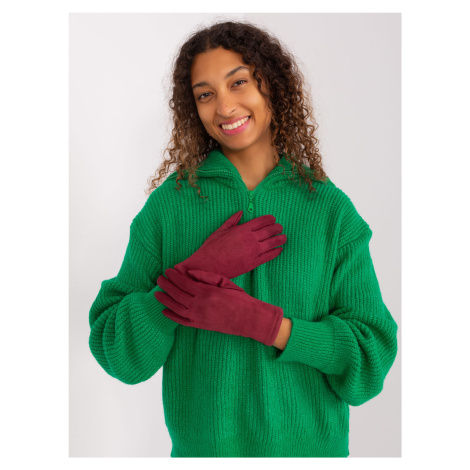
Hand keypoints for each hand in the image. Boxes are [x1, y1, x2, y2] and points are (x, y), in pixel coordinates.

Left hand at [155, 268, 283, 345]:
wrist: (248, 318)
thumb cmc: (238, 298)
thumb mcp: (224, 282)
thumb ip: (206, 276)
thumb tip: (189, 273)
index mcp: (206, 292)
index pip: (184, 283)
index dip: (174, 277)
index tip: (167, 271)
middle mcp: (199, 304)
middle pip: (177, 294)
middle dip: (166, 286)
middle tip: (159, 279)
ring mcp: (198, 316)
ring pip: (175, 308)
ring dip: (165, 300)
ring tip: (157, 293)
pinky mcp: (200, 325)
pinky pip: (181, 321)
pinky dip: (171, 316)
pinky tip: (164, 311)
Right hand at [173, 211, 285, 278]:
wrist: (209, 266)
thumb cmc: (212, 247)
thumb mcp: (220, 230)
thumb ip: (232, 221)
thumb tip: (240, 212)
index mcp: (242, 229)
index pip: (261, 221)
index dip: (269, 219)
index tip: (273, 219)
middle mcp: (250, 239)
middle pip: (269, 231)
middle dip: (277, 228)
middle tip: (280, 227)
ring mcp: (253, 252)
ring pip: (272, 243)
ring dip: (280, 239)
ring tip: (284, 237)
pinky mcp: (253, 263)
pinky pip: (269, 256)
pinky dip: (276, 252)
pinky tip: (279, 249)